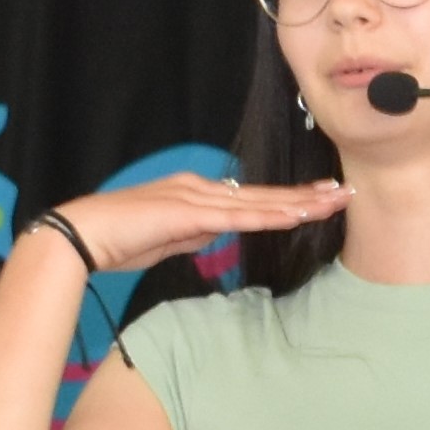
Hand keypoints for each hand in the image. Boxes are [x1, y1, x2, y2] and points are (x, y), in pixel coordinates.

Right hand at [51, 173, 342, 272]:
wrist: (84, 233)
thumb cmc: (119, 239)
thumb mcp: (168, 238)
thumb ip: (195, 233)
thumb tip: (218, 234)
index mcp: (196, 194)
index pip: (251, 198)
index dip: (287, 199)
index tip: (319, 198)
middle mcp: (202, 189)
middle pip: (264, 195)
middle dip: (307, 195)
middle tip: (345, 192)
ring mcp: (197, 199)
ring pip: (258, 202)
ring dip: (299, 202)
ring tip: (333, 201)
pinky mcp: (190, 214)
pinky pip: (238, 217)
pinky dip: (270, 216)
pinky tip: (296, 215)